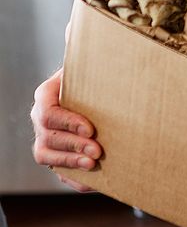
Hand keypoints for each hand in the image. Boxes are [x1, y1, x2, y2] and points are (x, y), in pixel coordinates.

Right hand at [30, 68, 101, 192]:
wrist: (92, 91)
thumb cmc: (93, 76)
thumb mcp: (91, 66)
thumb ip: (94, 59)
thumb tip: (106, 44)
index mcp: (46, 95)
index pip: (49, 112)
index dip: (68, 123)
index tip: (90, 129)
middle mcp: (40, 118)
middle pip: (48, 137)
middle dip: (73, 146)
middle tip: (97, 151)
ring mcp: (45, 138)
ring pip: (46, 156)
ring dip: (70, 163)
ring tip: (92, 165)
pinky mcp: (55, 155)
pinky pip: (58, 171)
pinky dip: (74, 179)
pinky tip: (91, 183)